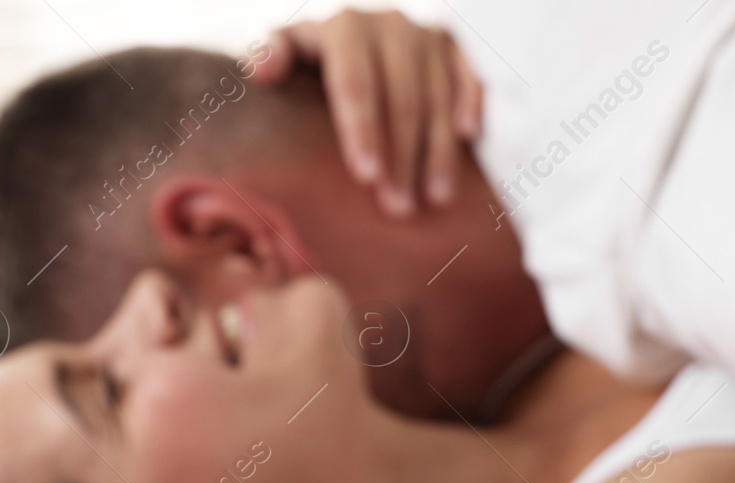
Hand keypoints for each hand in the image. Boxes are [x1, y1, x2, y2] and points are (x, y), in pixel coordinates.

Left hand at [252, 9, 482, 216]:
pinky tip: (467, 139)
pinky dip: (470, 105)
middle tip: (398, 207)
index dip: (361, 130)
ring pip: (437, 99)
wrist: (352, 35)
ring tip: (433, 199)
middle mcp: (390, 24)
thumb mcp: (286, 48)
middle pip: (401, 99)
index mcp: (345, 27)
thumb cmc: (313, 57)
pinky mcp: (454, 46)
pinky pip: (469, 77)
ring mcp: (426, 34)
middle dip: (401, 158)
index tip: (366, 176)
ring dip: (437, 152)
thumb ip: (270, 52)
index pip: (355, 84)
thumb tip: (264, 69)